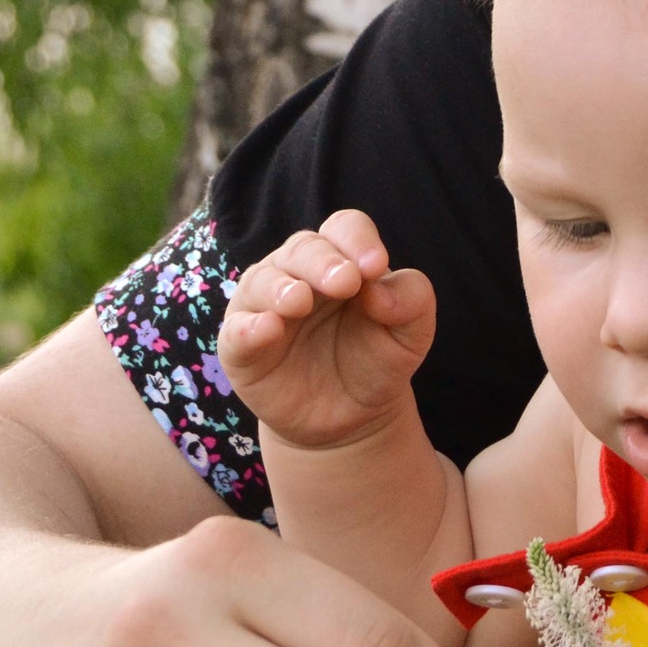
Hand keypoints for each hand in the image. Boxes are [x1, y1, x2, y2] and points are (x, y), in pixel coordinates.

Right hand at [222, 210, 435, 448]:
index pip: (344, 228)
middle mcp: (297, 273)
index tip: (377, 266)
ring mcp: (264, 307)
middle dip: (323, 262)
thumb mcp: (411, 334)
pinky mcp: (241, 348)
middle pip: (303, 248)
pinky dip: (247, 328)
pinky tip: (266, 329)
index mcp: (340, 259)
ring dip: (280, 288)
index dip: (358, 240)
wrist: (351, 418)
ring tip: (300, 302)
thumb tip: (380, 290)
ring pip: (262, 280)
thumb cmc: (377, 360)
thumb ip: (412, 300)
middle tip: (345, 282)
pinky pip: (235, 331)